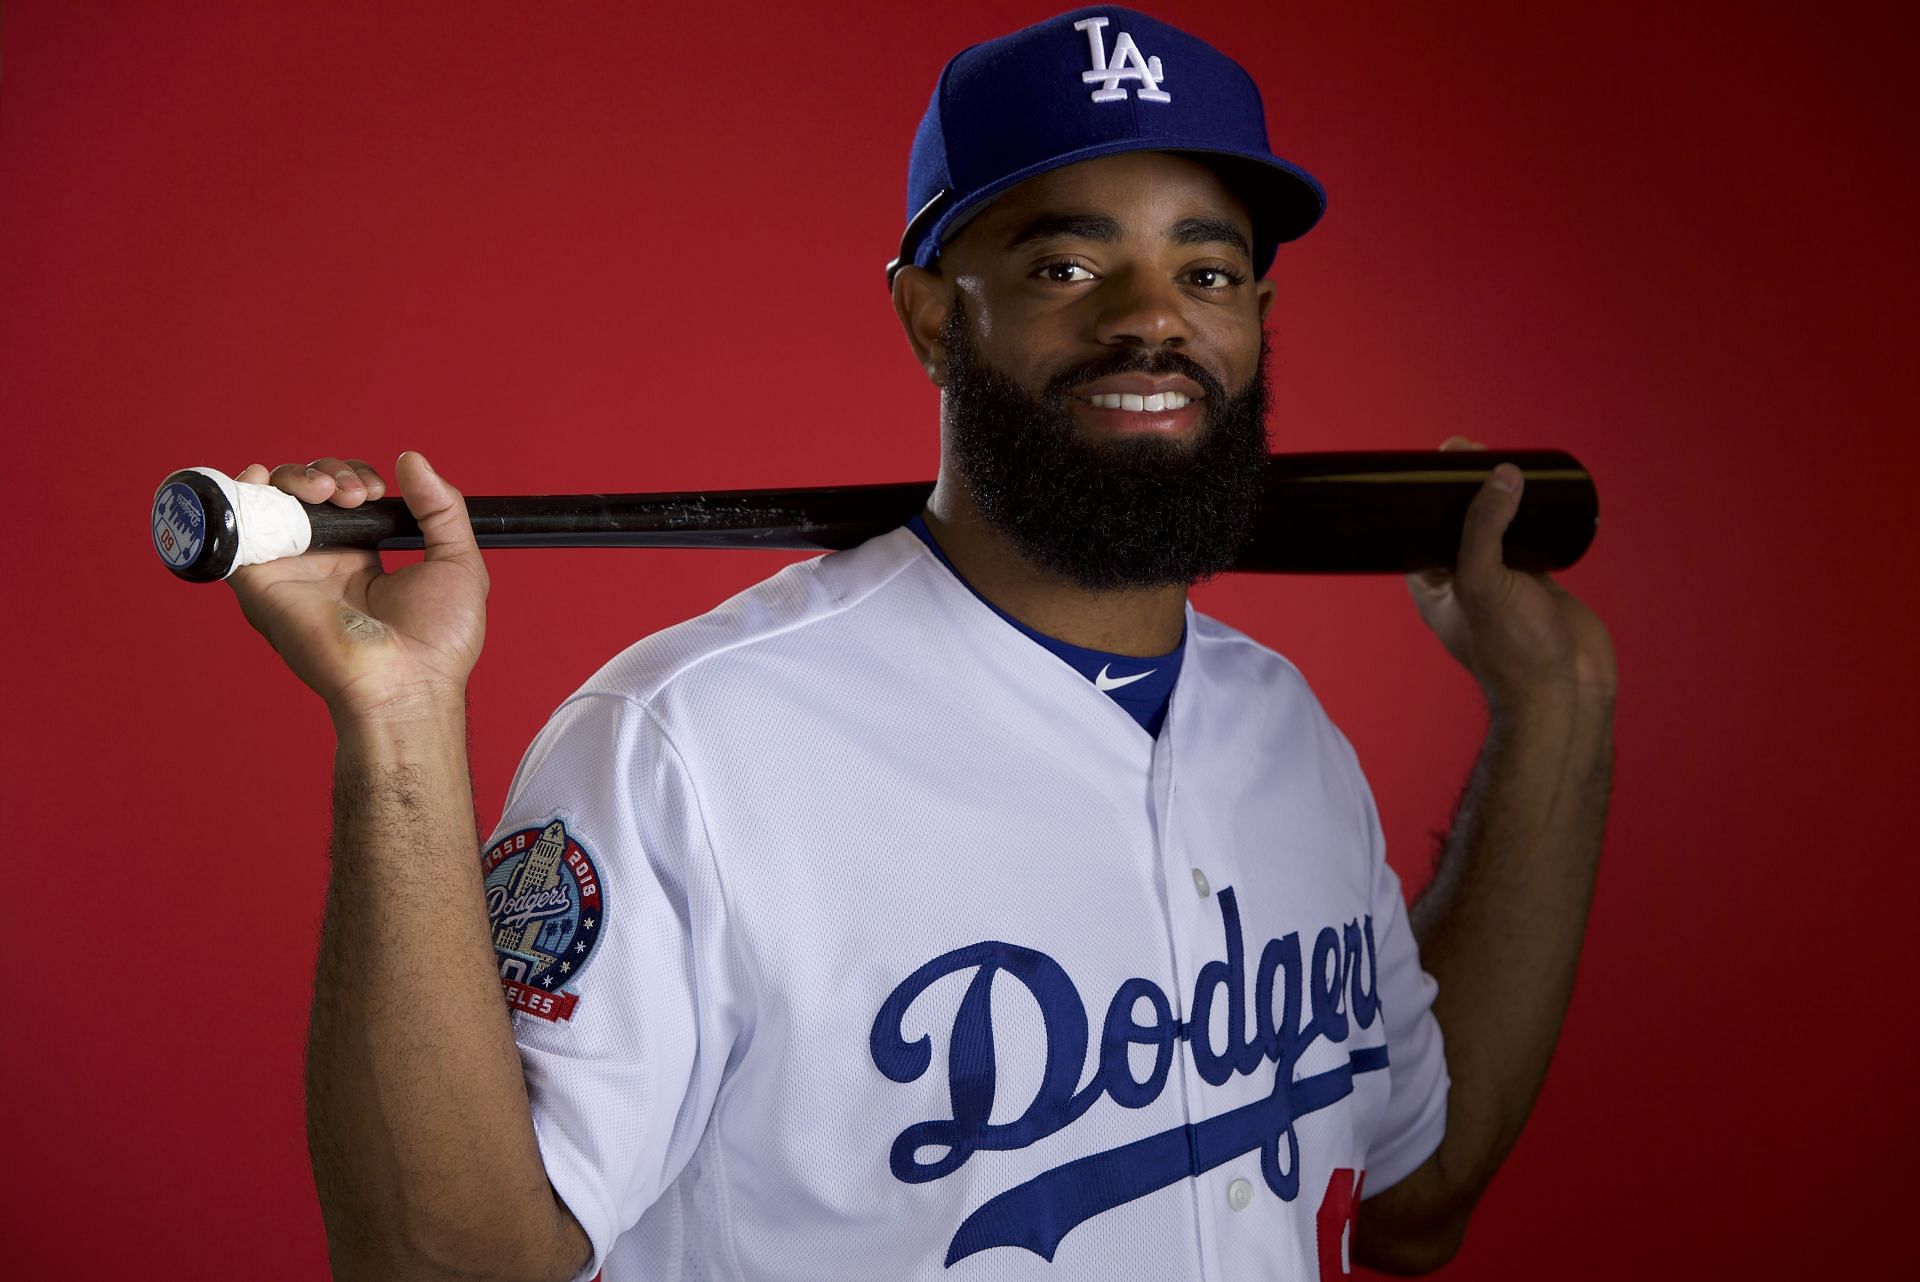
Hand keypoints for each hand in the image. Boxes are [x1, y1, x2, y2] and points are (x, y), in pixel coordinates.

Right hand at [227, 452, 487, 721]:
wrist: (407, 683)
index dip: (354, 478)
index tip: (376, 492)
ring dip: (295, 476)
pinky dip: (240, 494)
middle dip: (329, 473)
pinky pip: (233, 530)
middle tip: (356, 495)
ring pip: (270, 501)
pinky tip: (265, 479)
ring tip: (326, 491)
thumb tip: (412, 459)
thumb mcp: (457, 561)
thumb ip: (440, 507)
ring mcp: (288, 571)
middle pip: (303, 493)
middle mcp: (319, 563)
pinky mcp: (261, 582)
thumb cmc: (438, 640)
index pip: (341, 499)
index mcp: (360, 559)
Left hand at [1404, 438, 1616, 712]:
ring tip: (1502, 460)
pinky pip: (1530, 538)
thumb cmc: (1513, 652)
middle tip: (1469, 450)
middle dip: (1462, 488)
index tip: (1434, 461)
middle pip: (1458, 522)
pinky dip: (1532, 515)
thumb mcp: (1484, 583)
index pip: (1419, 529)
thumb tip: (1499, 475)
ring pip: (1496, 527)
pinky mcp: (1539, 581)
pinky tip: (1537, 491)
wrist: (1568, 691)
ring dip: (1498, 497)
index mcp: (1433, 585)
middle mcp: (1464, 580)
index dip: (1423, 497)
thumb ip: (1485, 529)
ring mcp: (1503, 580)